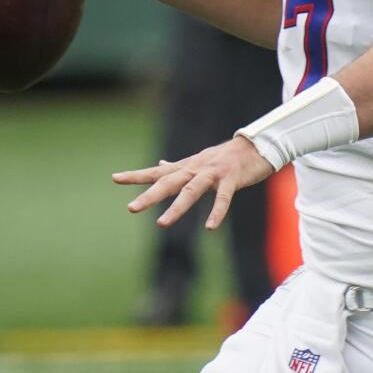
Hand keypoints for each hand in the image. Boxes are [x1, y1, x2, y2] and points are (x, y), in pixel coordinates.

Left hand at [112, 137, 274, 229]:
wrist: (257, 146)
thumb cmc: (226, 157)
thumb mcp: (199, 160)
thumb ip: (178, 166)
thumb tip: (160, 163)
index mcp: (187, 166)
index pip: (157, 171)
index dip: (137, 175)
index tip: (115, 178)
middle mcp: (196, 168)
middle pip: (169, 182)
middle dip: (150, 195)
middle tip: (132, 208)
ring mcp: (213, 173)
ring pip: (191, 190)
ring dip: (176, 207)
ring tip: (161, 224)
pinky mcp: (232, 178)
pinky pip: (223, 197)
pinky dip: (217, 211)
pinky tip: (211, 227)